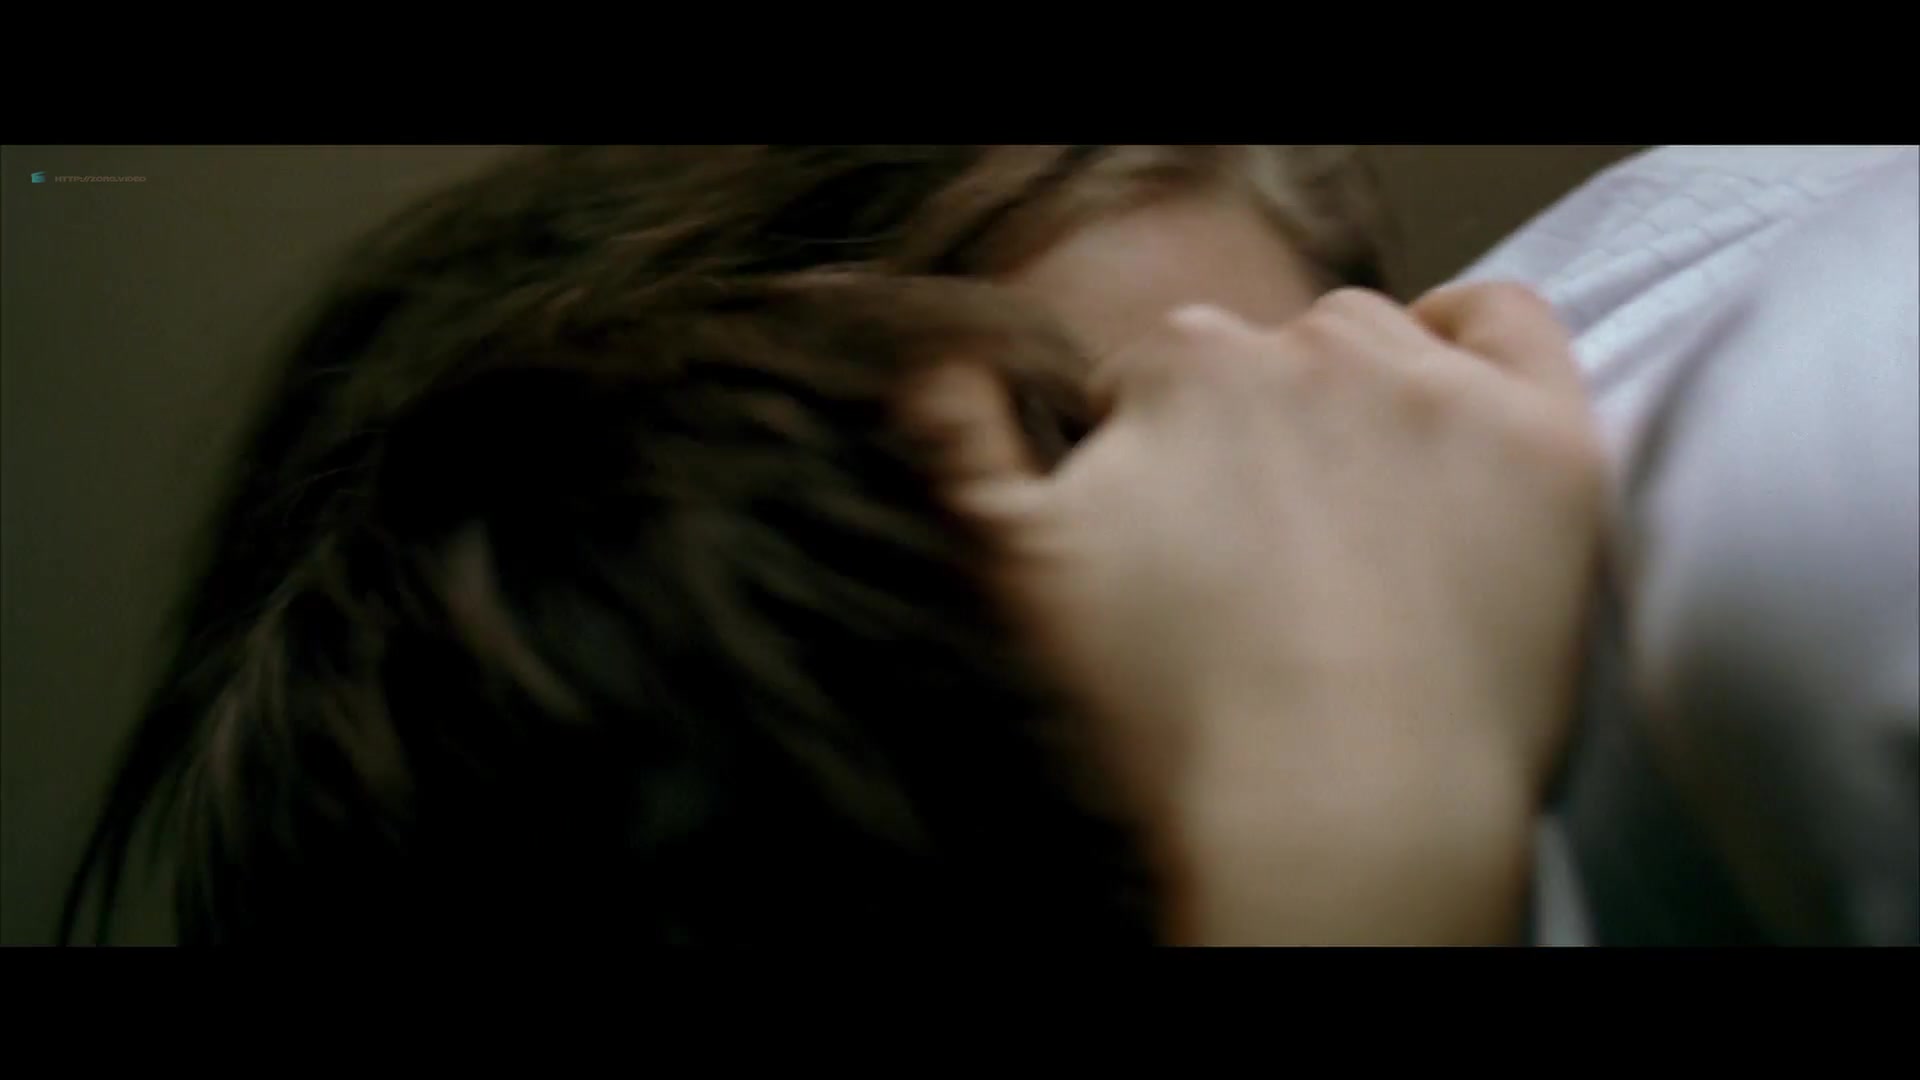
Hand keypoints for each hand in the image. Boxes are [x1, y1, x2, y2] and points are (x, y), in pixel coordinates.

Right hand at [903, 284, 1604, 943]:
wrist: (1333, 826)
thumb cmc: (1165, 719)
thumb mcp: (1009, 570)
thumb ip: (960, 443)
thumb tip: (944, 366)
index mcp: (1175, 370)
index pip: (1154, 382)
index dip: (1158, 464)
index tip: (1181, 550)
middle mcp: (1305, 350)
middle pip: (1269, 358)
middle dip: (1257, 431)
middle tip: (1266, 556)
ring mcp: (1435, 390)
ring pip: (1378, 340)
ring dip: (1360, 398)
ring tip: (1359, 522)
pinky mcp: (1540, 441)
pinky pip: (1505, 322)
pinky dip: (1474, 344)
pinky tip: (1453, 413)